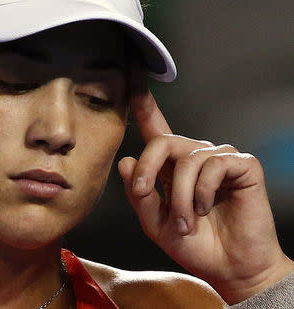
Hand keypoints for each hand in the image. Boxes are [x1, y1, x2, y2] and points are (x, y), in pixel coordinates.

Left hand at [118, 89, 293, 303]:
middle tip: (147, 194)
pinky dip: (203, 192)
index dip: (145, 106)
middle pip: (164, 141)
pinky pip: (214, 165)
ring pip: (188, 159)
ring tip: (185, 222)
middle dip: (150, 168)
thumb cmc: (193, 244)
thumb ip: (139, 194)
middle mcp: (195, 157)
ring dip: (180, 197)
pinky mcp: (242, 165)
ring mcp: (219, 159)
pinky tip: (205, 208)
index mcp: (172, 167)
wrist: (228, 268)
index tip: (132, 79)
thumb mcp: (154, 222)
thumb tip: (126, 161)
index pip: (156, 131)